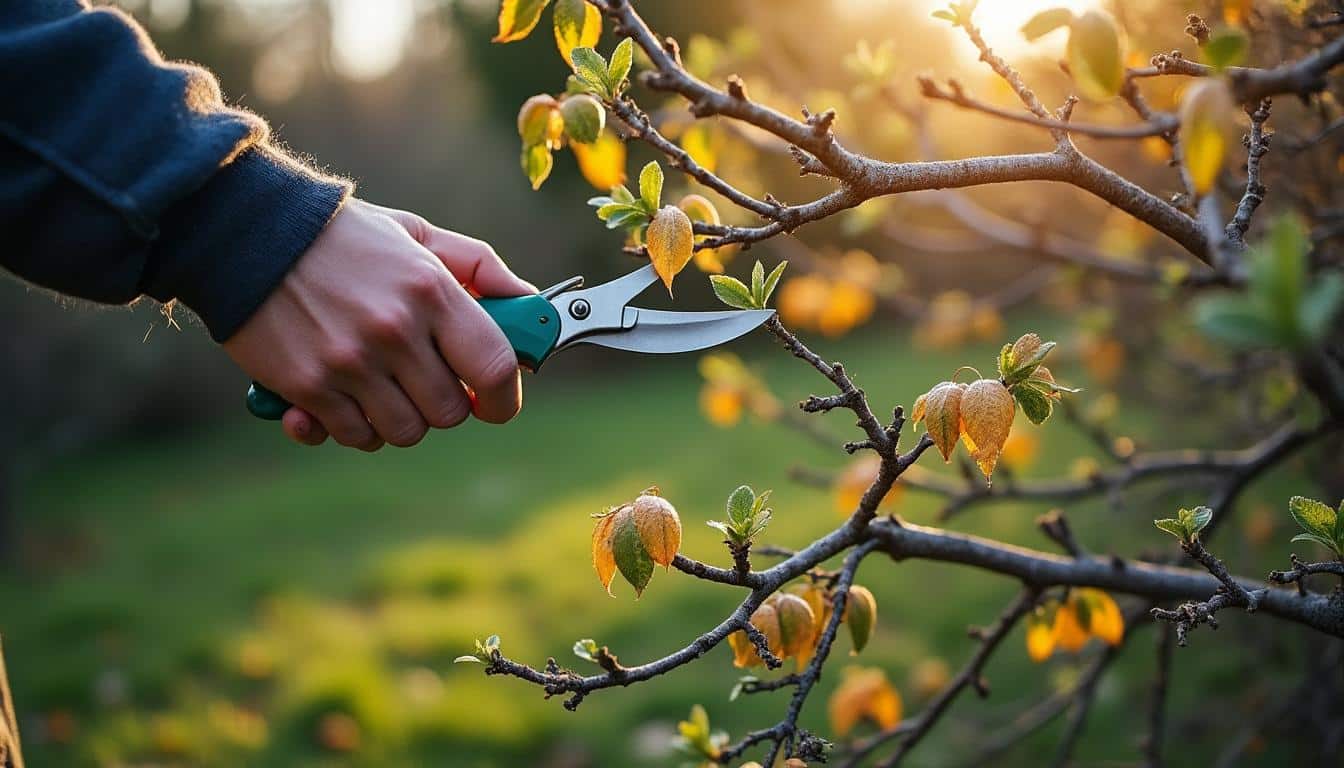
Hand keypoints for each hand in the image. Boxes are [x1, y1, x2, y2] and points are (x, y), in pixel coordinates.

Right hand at [223, 199, 534, 449]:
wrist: (248, 235)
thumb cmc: (346, 237)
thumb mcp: (417, 236)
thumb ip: (478, 268)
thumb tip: (529, 301)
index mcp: (431, 291)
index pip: (496, 368)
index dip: (505, 397)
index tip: (497, 400)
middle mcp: (395, 331)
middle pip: (450, 411)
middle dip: (445, 404)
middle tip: (425, 379)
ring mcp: (350, 363)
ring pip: (405, 431)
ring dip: (401, 418)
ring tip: (384, 385)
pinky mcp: (308, 386)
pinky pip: (354, 436)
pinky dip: (356, 427)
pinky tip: (345, 397)